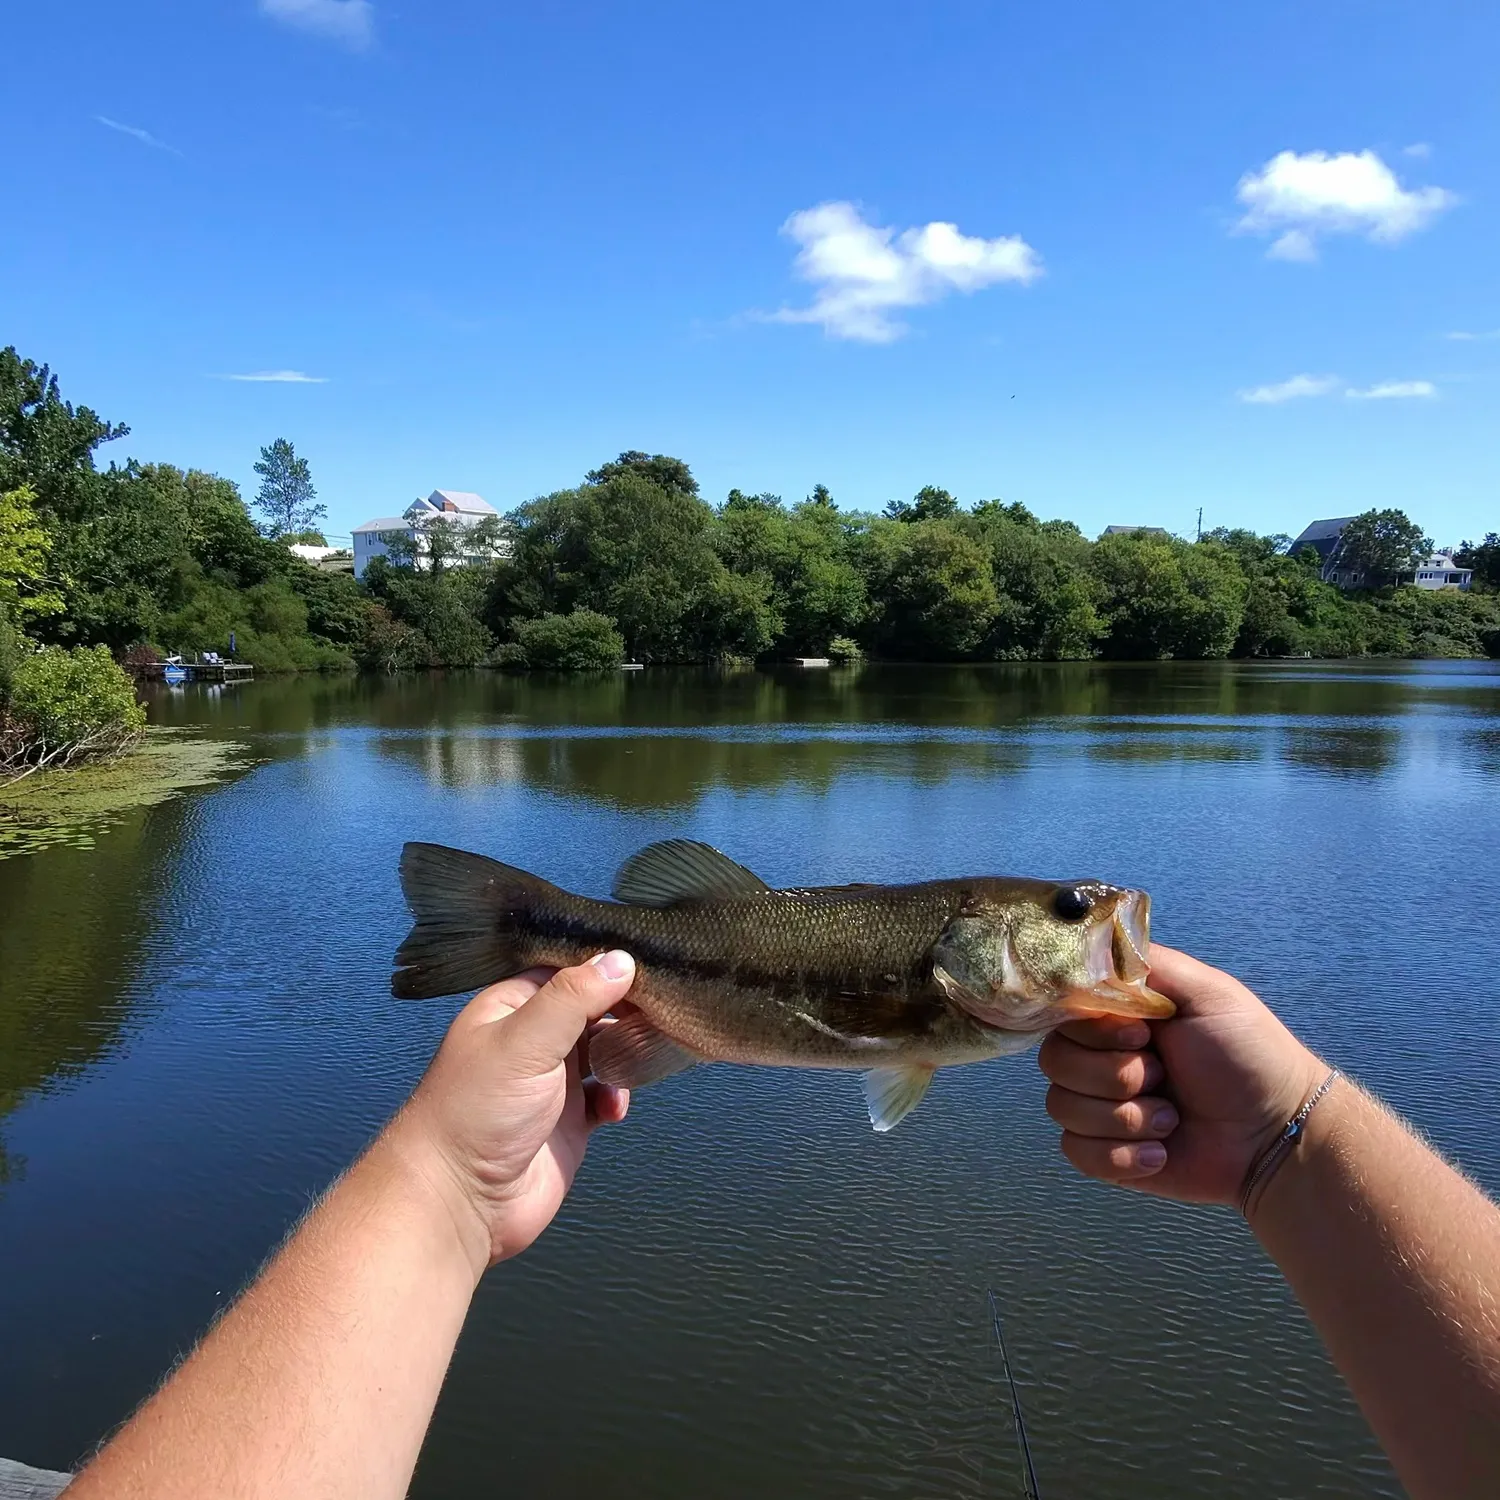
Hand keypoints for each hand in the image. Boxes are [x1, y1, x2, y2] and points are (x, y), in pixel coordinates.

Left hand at [390, 952, 635, 1271]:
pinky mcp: (568, 1122)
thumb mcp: (525, 1041)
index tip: (649, 958)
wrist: (460, 1203)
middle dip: (624, 1009)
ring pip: (603, 1050)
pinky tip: (613, 1106)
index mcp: (511, 1007)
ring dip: (625, 1052)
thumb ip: (574, 997)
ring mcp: (551, 1082)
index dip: (604, 964)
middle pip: (591, 1008)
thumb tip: (620, 959)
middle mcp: (532, 1040)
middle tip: (662, 1007)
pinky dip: (617, 1096)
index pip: (566, 970)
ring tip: (641, 1055)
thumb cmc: (476, 1112)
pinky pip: (605, 1096)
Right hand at [1037, 944, 1325, 1206]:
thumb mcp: (1206, 991)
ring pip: (1061, 1107)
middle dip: (1114, 1077)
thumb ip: (1144, 964)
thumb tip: (1084, 950)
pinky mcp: (1106, 1153)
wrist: (1276, 1136)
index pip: (1062, 1011)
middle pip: (1054, 1061)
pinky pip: (1076, 1151)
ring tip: (1172, 1120)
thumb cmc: (1248, 1055)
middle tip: (1165, 1079)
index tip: (1141, 1036)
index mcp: (1118, 1014)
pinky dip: (1121, 1156)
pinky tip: (1161, 1152)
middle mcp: (1101, 1055)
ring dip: (1126, 1118)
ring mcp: (1101, 1105)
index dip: (1095, 1030)